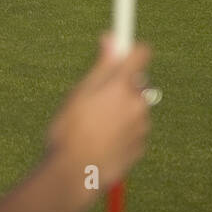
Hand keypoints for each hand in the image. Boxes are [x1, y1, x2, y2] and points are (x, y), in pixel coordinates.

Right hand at [46, 35, 151, 210]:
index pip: (141, 54)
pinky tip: (100, 140)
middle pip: (136, 83)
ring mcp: (141, 128)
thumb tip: (112, 38)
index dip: (128, 50)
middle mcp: (138, 105)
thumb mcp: (81, 91)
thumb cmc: (70, 129)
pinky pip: (132, 130)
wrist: (75, 173)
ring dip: (119, 110)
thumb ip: (102, 65)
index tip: (115, 52)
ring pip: (134, 108)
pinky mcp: (140, 148)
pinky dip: (121, 131)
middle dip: (120, 85)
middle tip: (93, 98)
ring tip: (92, 124)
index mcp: (122, 86)